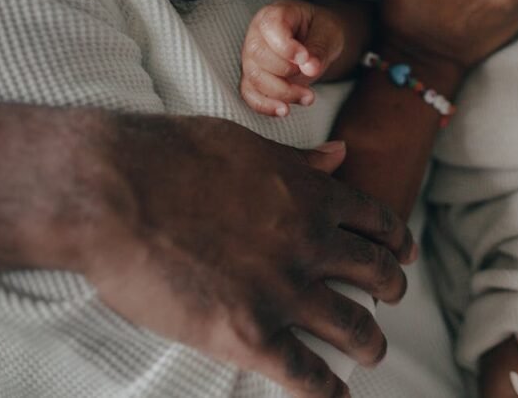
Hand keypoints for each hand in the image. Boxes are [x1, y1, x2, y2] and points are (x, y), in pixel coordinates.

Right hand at [83, 115, 416, 397]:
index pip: (376, 221)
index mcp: (310, 194)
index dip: (397, 240)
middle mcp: (310, 243)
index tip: (404, 253)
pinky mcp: (248, 334)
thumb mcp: (244, 144)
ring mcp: (283, 291)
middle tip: (390, 299)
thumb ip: (298, 159)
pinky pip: (306, 373)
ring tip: (372, 351)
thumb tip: (341, 155)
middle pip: (376, 273)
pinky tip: (336, 395)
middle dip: (391, 290)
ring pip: (353, 327)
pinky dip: (328, 389)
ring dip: (370, 343)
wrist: (113, 191)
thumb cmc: (169, 155)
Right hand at [240, 0, 345, 116]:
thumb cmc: (321, 31)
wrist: (318, 42)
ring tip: (309, 97)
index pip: (269, 27)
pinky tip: (285, 111)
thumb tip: (310, 68)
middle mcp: (256, 34)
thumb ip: (319, 48)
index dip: (286, 46)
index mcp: (274, 14)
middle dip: (285, 72)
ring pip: (254, 77)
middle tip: (311, 75)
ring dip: (281, 92)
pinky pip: (250, 94)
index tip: (305, 59)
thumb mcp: (328, 33)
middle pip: (257, 55)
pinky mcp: (253, 78)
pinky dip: (266, 106)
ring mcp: (251, 58)